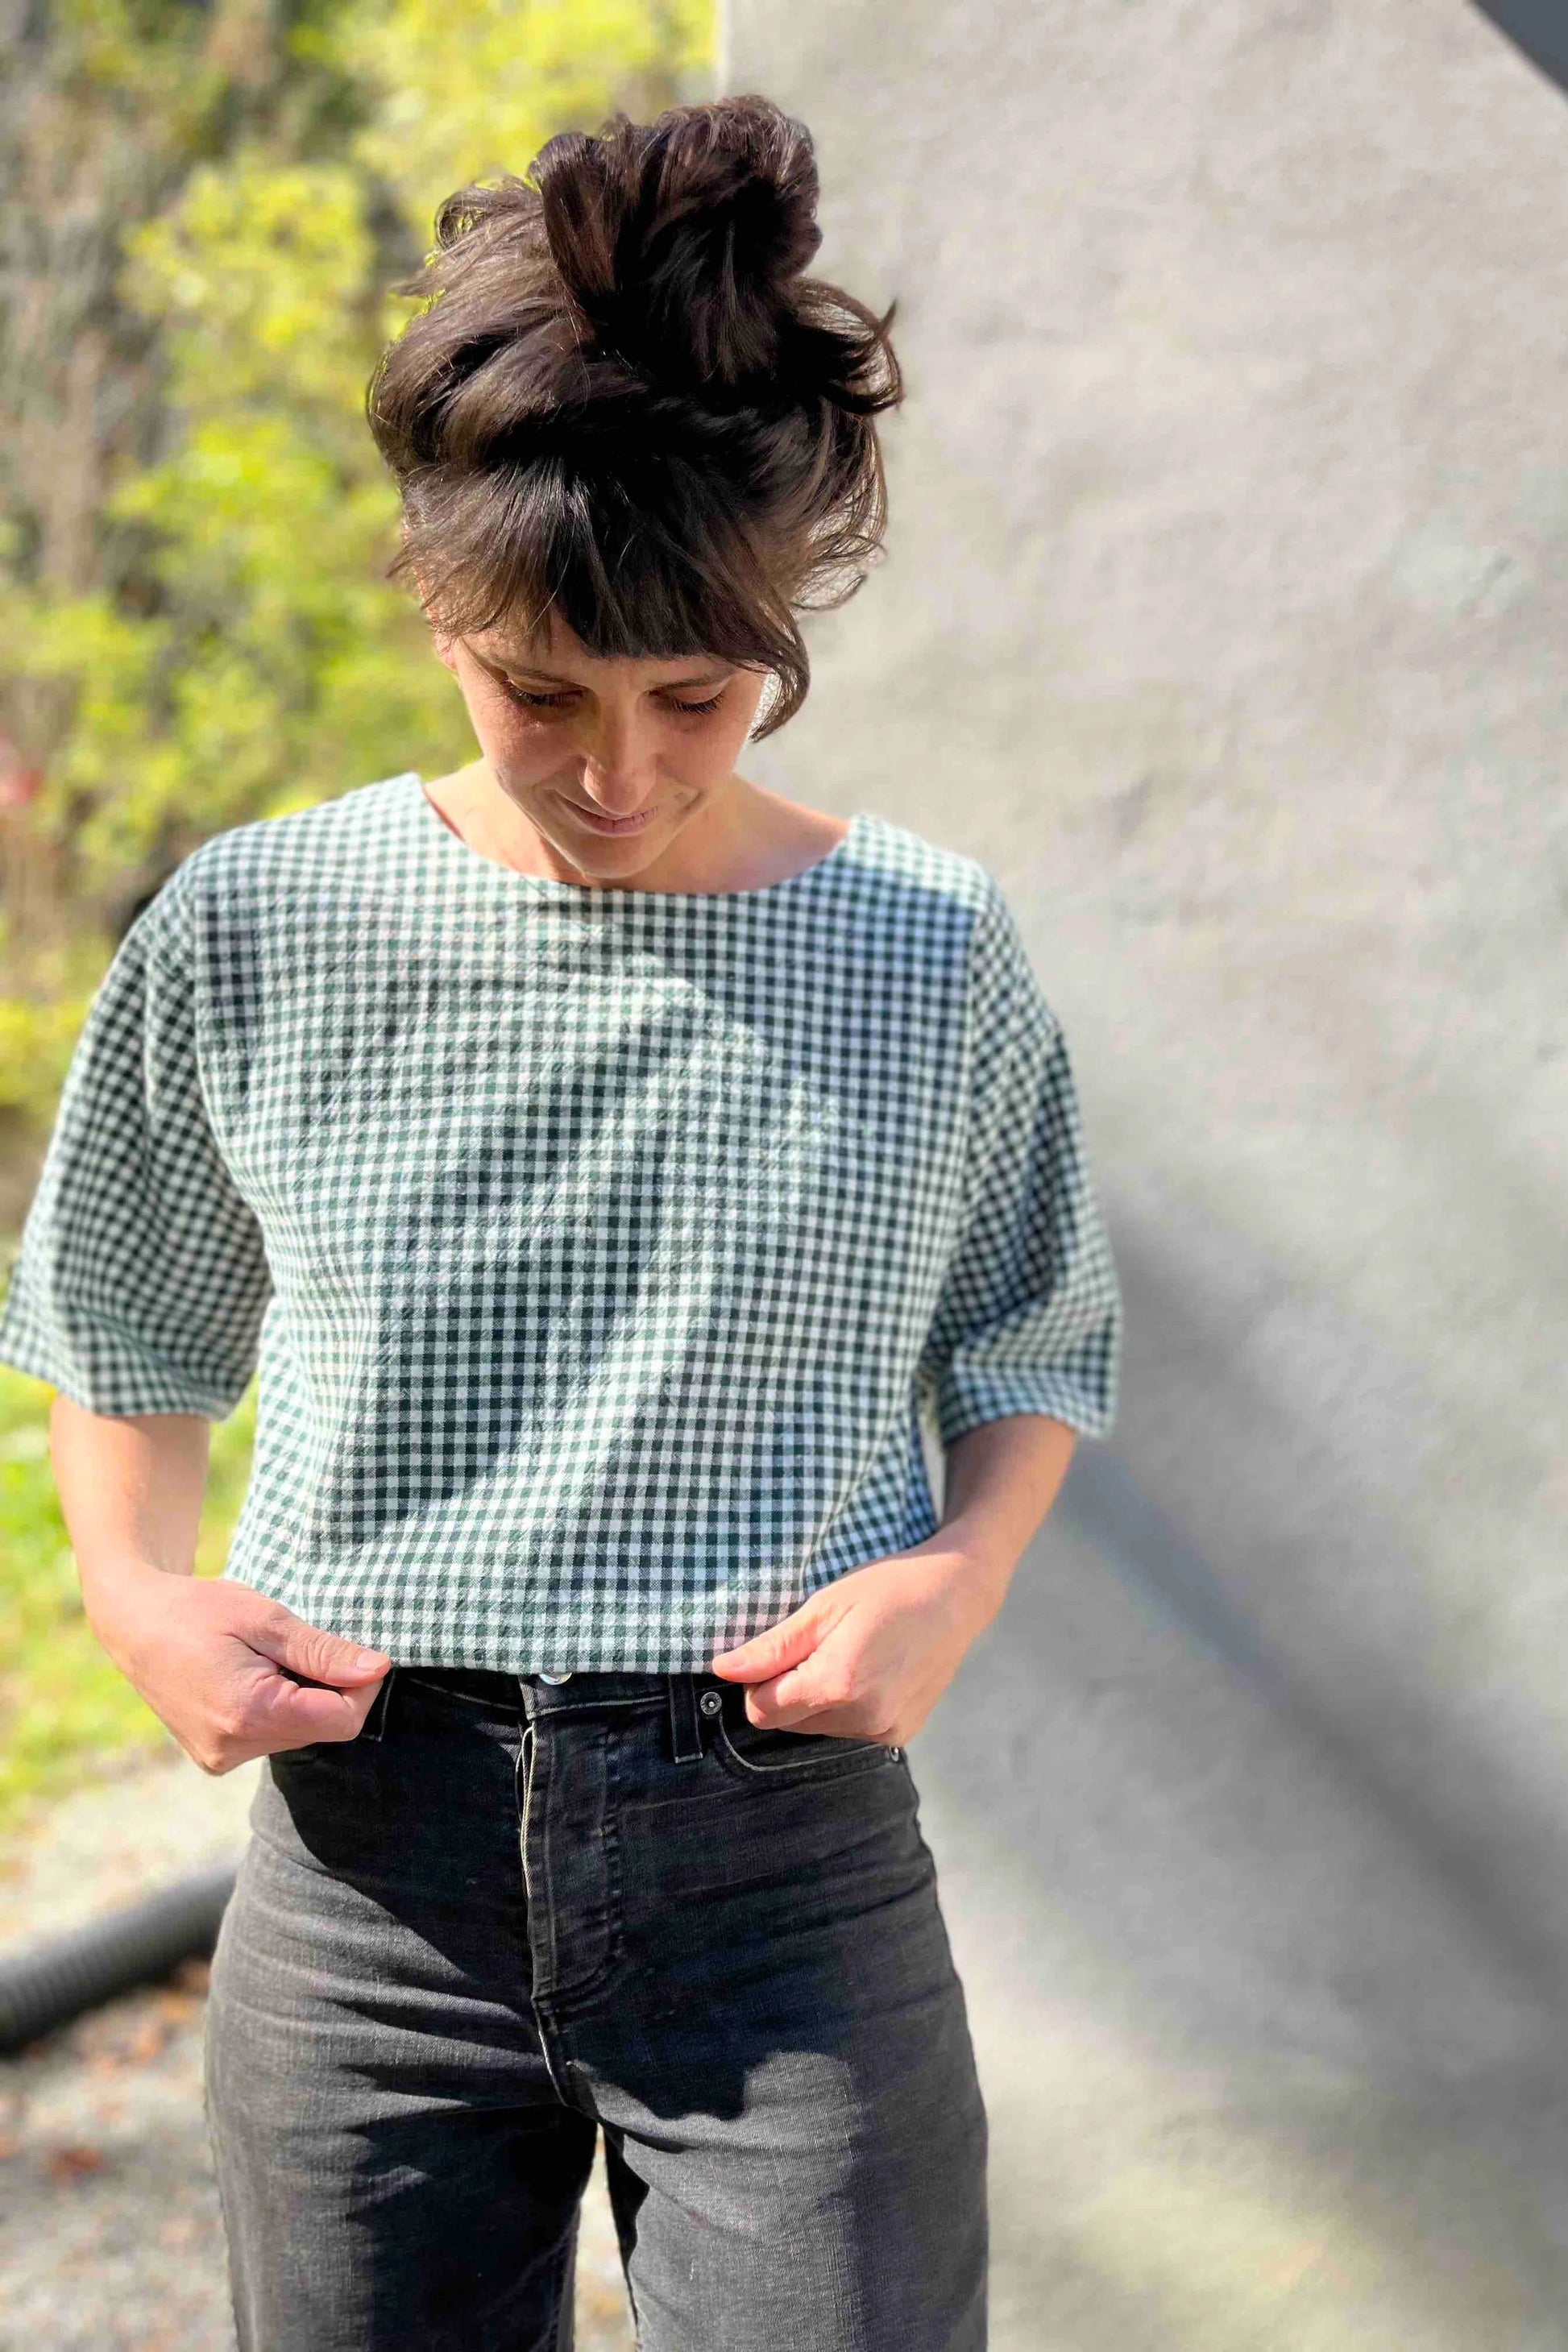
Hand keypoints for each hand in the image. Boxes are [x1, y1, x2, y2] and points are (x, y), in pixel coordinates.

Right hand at [84, 1562, 390, 1775]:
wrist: (133, 1622)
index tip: (353, 1651)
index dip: (362, 1685)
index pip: (343, 1720)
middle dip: (329, 1690)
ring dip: (302, 1699)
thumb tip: (379, 1669)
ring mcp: (220, 1759)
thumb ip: (323, 1651)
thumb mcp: (266, 1618)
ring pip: (298, 1735)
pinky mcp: (213, 1758)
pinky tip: (251, 1678)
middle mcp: (233, 1749)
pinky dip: (277, 1709)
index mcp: (249, 1714)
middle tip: (297, 1648)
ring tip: (266, 1660)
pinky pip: (271, 1738)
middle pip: (322, 1730)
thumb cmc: (199, 1609)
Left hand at [708, 1540, 1011, 1748]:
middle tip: (819, 1643)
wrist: (956, 1596)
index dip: (757, 1680)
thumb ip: (772, 1647)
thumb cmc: (887, 1589)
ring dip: (818, 1698)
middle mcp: (863, 1719)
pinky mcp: (900, 1734)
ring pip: (817, 1728)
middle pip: (788, 1722)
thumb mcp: (823, 1606)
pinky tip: (870, 1671)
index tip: (778, 1649)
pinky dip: (847, 1705)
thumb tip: (721, 1670)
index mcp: (838, 1685)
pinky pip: (849, 1730)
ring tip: (850, 1653)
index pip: (762, 1710)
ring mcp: (885, 1731)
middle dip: (788, 1688)